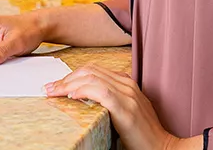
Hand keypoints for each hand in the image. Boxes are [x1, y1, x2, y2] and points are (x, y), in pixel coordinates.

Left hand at [45, 65, 195, 149]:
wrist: (163, 147)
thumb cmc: (141, 134)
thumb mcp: (124, 112)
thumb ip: (108, 100)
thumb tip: (78, 98)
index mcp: (126, 83)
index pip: (93, 70)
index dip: (71, 75)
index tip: (56, 86)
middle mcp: (127, 85)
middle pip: (89, 71)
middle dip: (65, 78)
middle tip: (49, 89)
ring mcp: (128, 95)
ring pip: (91, 78)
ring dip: (68, 84)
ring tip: (54, 93)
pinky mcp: (126, 108)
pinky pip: (100, 91)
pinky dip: (82, 91)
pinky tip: (71, 96)